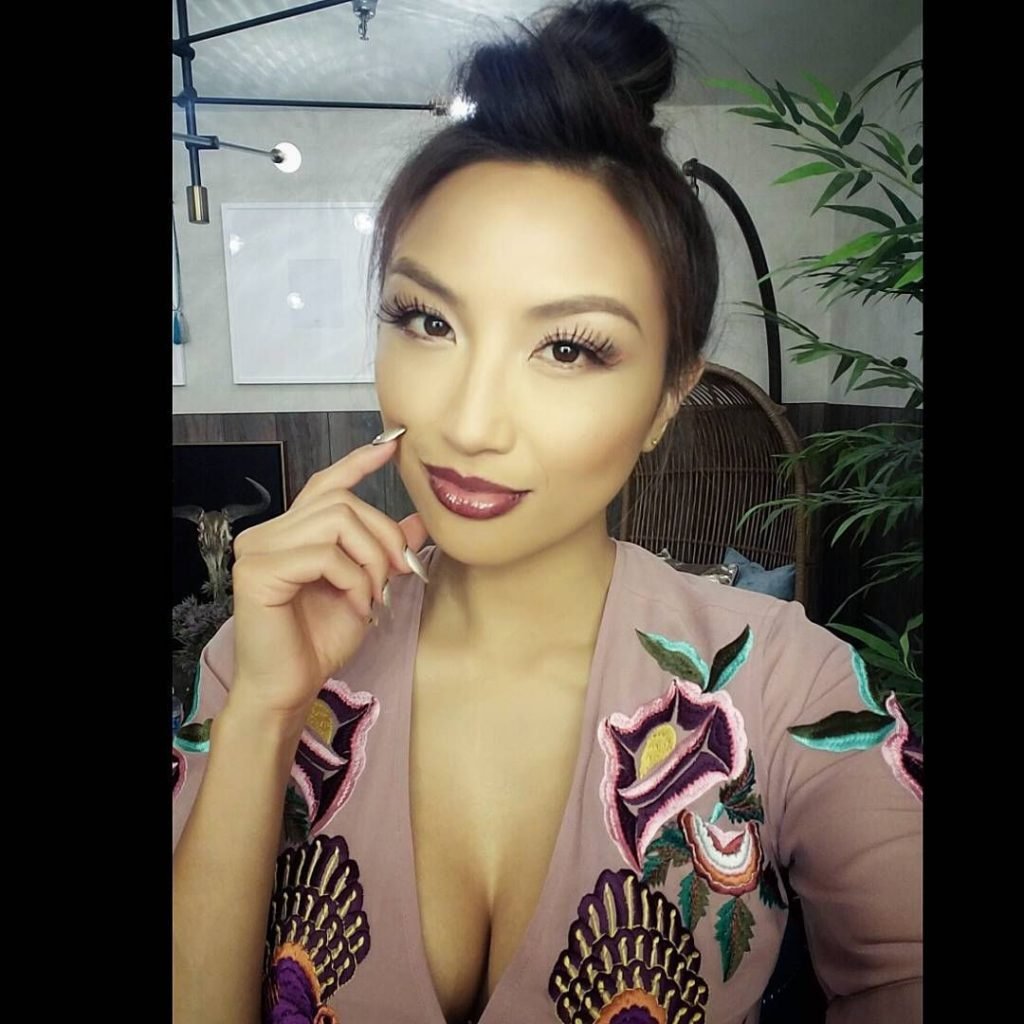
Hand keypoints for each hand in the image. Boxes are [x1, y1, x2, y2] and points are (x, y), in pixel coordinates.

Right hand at [228, 435, 427, 718]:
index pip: (325, 485)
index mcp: (291, 533)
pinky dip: (353, 580)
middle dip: (382, 539)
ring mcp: (258, 549)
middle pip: (344, 504)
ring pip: (337, 522)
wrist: (291, 687)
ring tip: (372, 596)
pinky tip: (355, 606)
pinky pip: (324, 555)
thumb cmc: (320, 642)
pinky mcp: (257, 570)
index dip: (359, 463)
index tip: (393, 445)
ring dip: (370, 561)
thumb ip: (384, 551)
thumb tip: (419, 521)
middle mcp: (268, 533)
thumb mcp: (365, 587)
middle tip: (394, 578)